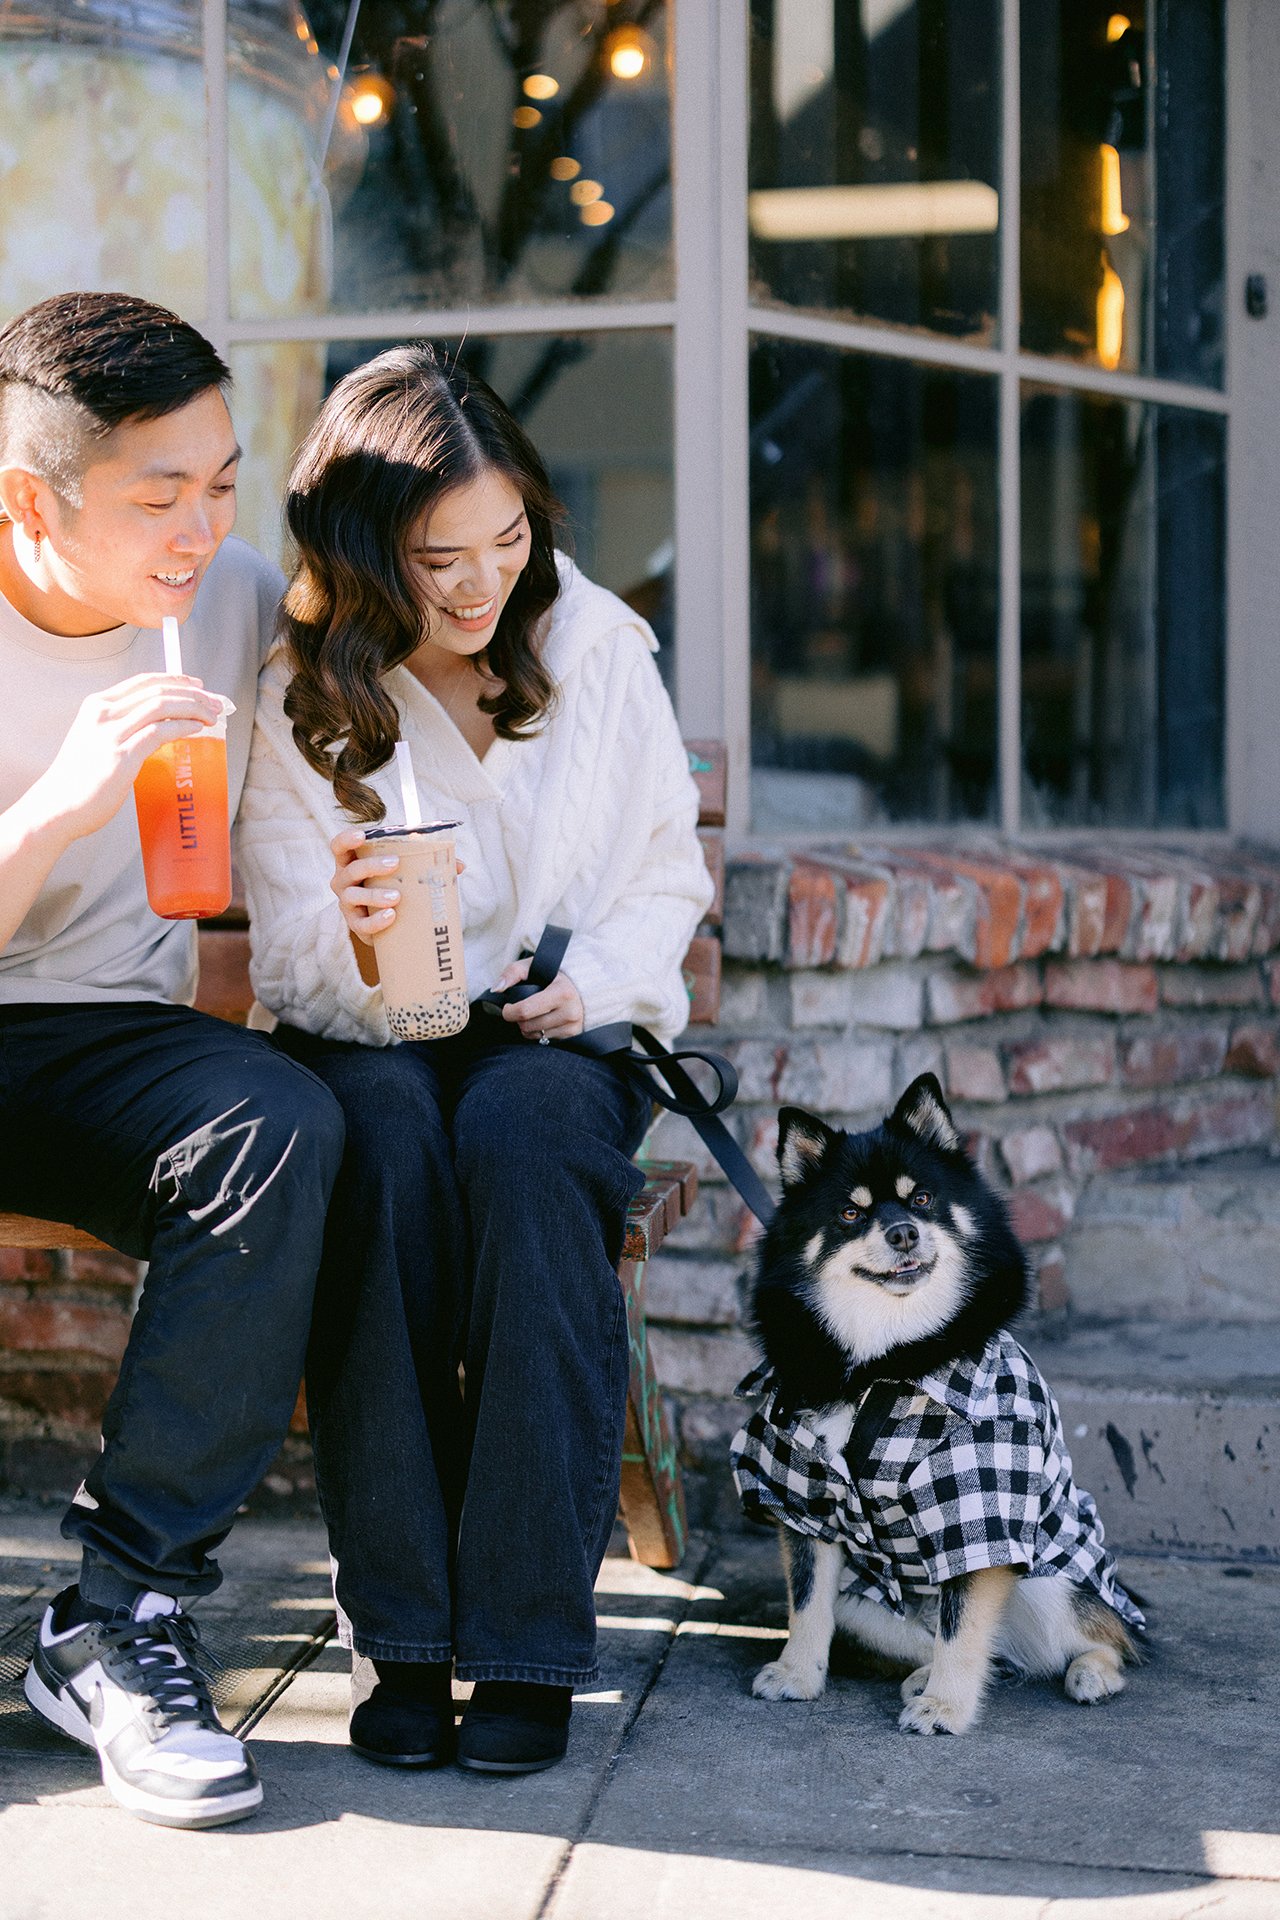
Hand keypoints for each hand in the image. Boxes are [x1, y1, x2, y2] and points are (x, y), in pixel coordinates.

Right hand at [28, 672, 224, 842]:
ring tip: (213, 716)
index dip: (176, 679)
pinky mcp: (122, 756)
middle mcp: (103, 714)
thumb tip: (156, 729)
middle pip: (159, 691)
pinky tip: (197, 729)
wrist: (57, 806)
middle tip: (215, 703)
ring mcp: (112, 734)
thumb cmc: (78, 779)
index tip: (198, 685)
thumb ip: (119, 729)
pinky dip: (184, 726)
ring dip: (194, 708)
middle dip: (193, 694)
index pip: (143, 681)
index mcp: (96, 706)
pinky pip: (161, 732)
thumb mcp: (94, 740)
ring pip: (163, 706)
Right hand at [330, 828, 464, 946]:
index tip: (363, 835)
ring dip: (375, 895)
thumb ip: (428, 866)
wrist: (389, 925)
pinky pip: (361, 924)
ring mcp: (347, 903)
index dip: (347, 839)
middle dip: (372, 865)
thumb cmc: (394, 888)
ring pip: (353, 896)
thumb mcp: (405, 873)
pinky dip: (376, 920)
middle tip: (395, 863)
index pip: (339, 846)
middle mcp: (344, 881)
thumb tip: (458, 865)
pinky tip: (391, 916)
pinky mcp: (355, 925)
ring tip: (396, 897)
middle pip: (351, 869)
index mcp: (353, 861)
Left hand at [495, 955, 584, 1040]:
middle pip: (527, 1026)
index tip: (508, 1007)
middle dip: (518, 1019)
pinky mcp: (573, 1035)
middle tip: (522, 1009)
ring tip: (533, 1013)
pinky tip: (543, 1020)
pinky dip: (538, 1032)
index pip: (525, 1011)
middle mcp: (570, 1012)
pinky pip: (544, 1041)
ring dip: (527, 1027)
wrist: (583, 984)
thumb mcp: (533, 966)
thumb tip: (497, 989)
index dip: (509, 1012)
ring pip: (534, 1036)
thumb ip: (512, 972)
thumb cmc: (553, 974)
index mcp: (561, 993)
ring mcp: (572, 1026)